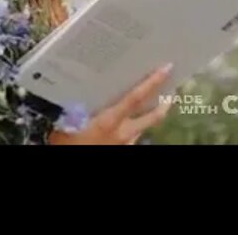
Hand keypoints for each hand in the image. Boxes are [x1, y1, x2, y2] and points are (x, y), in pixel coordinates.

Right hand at [47, 63, 173, 144]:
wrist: (74, 169)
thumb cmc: (69, 144)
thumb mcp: (66, 123)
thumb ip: (74, 109)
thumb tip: (75, 92)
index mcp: (111, 120)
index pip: (137, 97)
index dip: (153, 82)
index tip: (167, 69)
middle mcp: (124, 133)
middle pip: (153, 116)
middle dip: (165, 104)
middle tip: (171, 92)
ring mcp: (126, 144)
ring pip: (141, 128)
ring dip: (145, 118)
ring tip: (144, 107)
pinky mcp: (123, 151)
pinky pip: (131, 139)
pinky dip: (130, 131)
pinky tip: (121, 128)